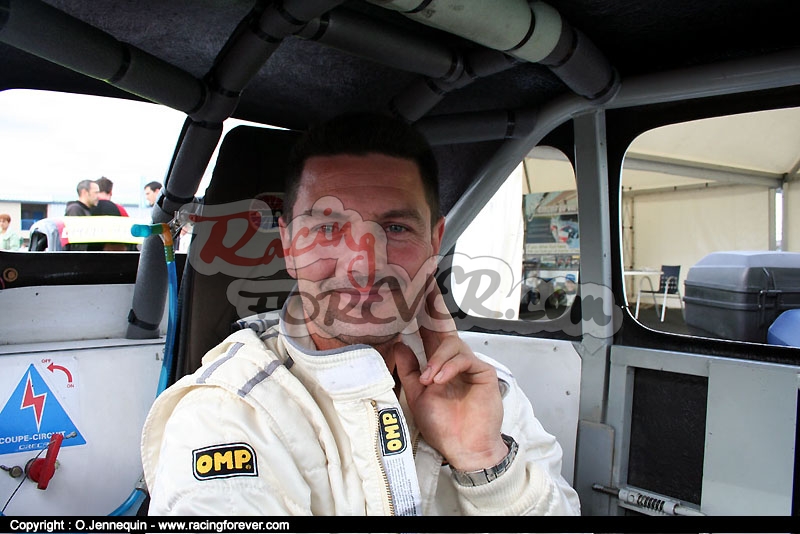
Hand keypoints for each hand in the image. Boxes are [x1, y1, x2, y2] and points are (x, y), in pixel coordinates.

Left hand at [393, 281, 507, 470]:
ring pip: (451, 345)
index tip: (413, 290)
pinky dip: (448, 368)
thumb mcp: (417, 396)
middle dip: (434, 305)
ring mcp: (469, 364)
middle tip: (425, 285)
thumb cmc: (442, 425)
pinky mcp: (483, 372)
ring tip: (428, 380)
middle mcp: (453, 359)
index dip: (421, 311)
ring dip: (436, 361)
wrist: (464, 448)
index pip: (427, 331)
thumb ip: (408, 370)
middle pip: (443, 325)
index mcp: (437, 363)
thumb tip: (398, 344)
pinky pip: (463, 359)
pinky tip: (439, 380)